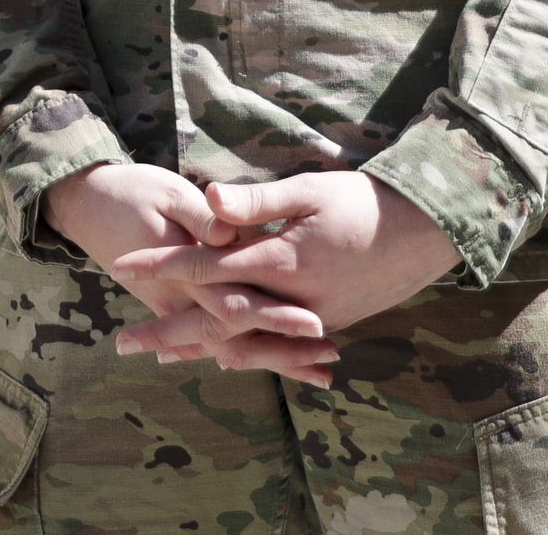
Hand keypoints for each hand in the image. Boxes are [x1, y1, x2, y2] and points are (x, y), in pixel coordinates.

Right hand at [44, 167, 336, 385]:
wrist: (85, 204)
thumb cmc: (130, 191)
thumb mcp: (166, 192)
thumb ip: (201, 217)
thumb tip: (229, 234)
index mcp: (181, 271)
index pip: (234, 299)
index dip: (274, 314)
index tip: (314, 324)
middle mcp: (180, 300)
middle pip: (239, 335)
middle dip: (284, 351)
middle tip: (330, 362)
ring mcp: (177, 307)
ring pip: (230, 345)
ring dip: (275, 359)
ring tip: (322, 373)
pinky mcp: (178, 305)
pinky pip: (217, 337)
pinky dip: (251, 352)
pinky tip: (284, 362)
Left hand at [111, 171, 460, 377]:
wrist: (425, 232)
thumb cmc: (363, 201)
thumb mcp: (309, 191)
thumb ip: (256, 203)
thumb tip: (208, 200)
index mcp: (281, 261)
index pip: (207, 265)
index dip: (162, 265)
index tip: (123, 265)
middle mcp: (292, 300)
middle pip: (217, 320)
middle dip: (168, 331)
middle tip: (122, 344)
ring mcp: (311, 318)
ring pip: (245, 342)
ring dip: (201, 347)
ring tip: (162, 355)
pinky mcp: (327, 324)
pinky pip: (276, 348)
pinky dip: (246, 353)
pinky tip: (224, 358)